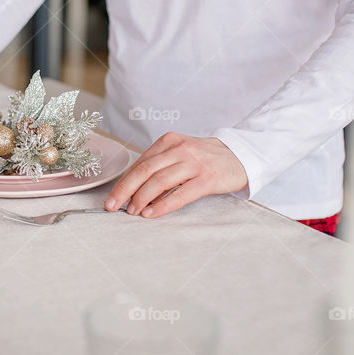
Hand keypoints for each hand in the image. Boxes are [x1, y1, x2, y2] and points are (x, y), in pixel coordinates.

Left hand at [104, 132, 247, 217]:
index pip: (139, 163)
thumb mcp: (180, 153)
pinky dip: (163, 205)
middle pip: (144, 171)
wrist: (241, 156)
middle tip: (112, 206)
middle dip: (125, 190)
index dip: (123, 182)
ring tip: (132, 211)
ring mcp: (194, 163)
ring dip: (141, 199)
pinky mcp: (208, 178)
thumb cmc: (205, 159)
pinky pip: (180, 194)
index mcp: (169, 141)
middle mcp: (180, 149)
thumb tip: (132, 188)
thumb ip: (159, 165)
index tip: (111, 197)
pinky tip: (151, 213)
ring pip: (159, 181)